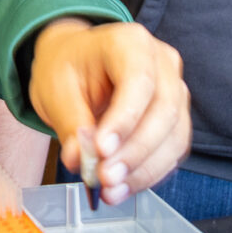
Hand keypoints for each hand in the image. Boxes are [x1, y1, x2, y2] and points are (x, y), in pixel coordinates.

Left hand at [28, 18, 188, 203]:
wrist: (77, 64)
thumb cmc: (67, 68)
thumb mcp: (55, 88)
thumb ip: (70, 122)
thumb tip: (80, 158)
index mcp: (130, 42)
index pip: (139, 81)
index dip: (125, 119)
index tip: (101, 150)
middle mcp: (162, 62)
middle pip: (164, 111)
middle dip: (135, 151)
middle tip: (105, 178)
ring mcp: (175, 90)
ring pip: (174, 136)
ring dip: (144, 170)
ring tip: (111, 190)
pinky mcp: (176, 118)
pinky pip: (172, 150)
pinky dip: (149, 173)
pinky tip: (123, 187)